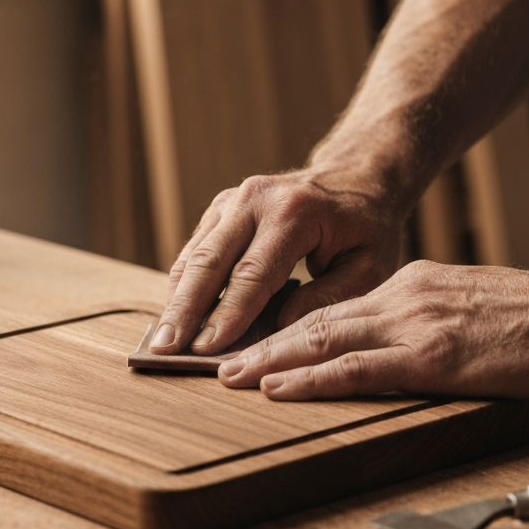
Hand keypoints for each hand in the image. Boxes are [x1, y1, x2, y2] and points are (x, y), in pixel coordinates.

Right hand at [150, 164, 404, 355]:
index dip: (226, 314)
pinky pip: (194, 250)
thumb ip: (329, 297)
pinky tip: (175, 317)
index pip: (252, 273)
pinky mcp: (220, 209)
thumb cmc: (365, 229)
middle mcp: (255, 199)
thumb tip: (280, 325)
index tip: (205, 350)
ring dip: (175, 300)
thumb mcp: (370, 266)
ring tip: (159, 340)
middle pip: (209, 262)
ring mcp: (232, 200)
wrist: (353, 177)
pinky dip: (183, 284)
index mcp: (294, 212)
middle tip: (162, 349)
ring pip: (194, 256)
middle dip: (185, 310)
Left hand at [218, 259, 528, 401]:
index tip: (252, 346)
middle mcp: (401, 299)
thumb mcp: (469, 309)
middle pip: (313, 322)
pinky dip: (310, 380)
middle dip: (261, 344)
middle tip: (218, 362)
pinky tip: (279, 388)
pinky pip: (357, 369)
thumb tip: (396, 345)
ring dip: (270, 362)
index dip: (286, 330)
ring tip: (230, 377)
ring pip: (322, 341)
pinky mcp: (431, 358)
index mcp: (410, 287)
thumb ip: (426, 321)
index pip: (332, 309)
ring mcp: (413, 326)